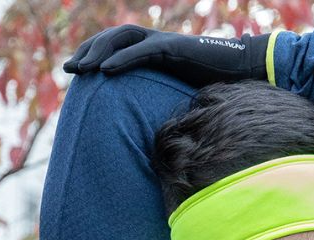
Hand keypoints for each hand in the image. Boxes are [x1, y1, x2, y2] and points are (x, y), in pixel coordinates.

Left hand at [62, 24, 271, 86]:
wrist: (244, 72)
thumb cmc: (215, 86)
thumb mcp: (178, 94)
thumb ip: (159, 100)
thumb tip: (143, 127)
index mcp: (153, 50)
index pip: (115, 46)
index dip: (92, 55)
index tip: (74, 73)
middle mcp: (155, 41)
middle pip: (112, 37)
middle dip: (88, 51)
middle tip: (69, 70)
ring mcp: (164, 41)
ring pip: (122, 37)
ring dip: (99, 52)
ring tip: (82, 70)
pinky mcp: (174, 47)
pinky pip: (143, 49)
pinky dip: (122, 58)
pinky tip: (106, 71)